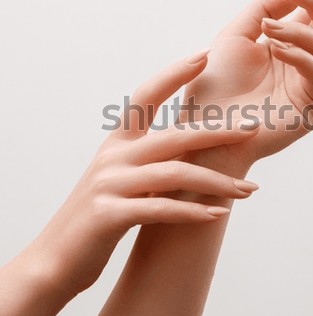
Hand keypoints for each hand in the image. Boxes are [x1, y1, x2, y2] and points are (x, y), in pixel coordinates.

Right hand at [13, 50, 260, 298]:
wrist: (56, 260)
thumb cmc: (99, 217)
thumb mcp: (122, 180)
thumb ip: (150, 162)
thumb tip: (192, 150)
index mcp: (117, 144)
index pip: (147, 95)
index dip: (174, 73)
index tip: (204, 55)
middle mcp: (113, 157)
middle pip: (175, 136)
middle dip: (218, 133)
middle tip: (253, 130)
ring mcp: (109, 185)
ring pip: (175, 174)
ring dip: (217, 183)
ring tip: (248, 190)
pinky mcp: (109, 216)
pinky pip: (161, 209)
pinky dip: (192, 212)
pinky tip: (217, 215)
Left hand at [183, 0, 312, 172]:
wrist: (205, 131)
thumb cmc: (214, 87)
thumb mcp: (234, 36)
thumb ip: (264, 7)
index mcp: (284, 46)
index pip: (310, 13)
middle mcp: (299, 63)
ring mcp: (307, 85)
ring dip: (298, 29)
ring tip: (269, 28)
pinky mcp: (311, 107)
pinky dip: (298, 54)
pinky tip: (276, 47)